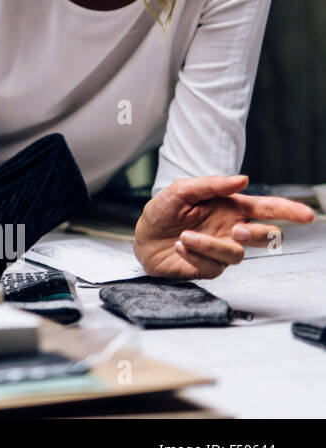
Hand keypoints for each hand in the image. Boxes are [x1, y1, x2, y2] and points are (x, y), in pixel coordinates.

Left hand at [135, 175, 315, 279]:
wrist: (141, 238)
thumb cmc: (162, 213)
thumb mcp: (180, 192)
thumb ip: (210, 184)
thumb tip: (241, 179)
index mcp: (230, 208)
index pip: (267, 209)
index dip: (288, 211)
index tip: (306, 214)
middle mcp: (231, 230)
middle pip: (266, 236)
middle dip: (259, 234)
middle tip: (239, 229)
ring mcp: (222, 251)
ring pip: (237, 254)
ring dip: (210, 244)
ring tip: (185, 235)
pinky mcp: (209, 268)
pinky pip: (212, 266)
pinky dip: (194, 255)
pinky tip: (179, 246)